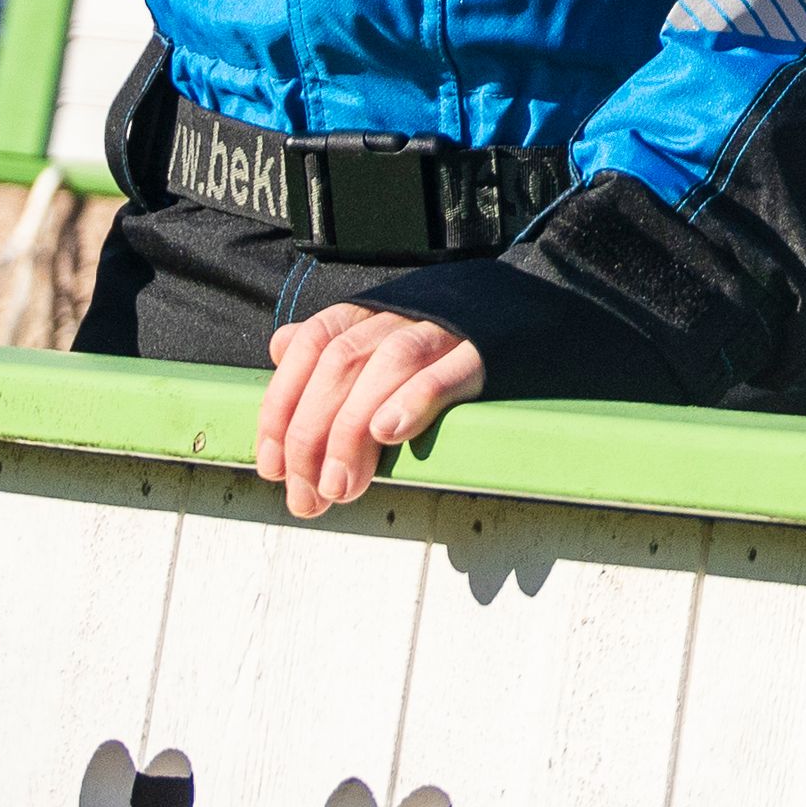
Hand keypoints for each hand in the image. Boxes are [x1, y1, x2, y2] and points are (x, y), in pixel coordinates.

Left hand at [257, 297, 490, 514]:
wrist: (531, 313)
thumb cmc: (445, 341)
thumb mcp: (382, 333)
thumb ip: (331, 346)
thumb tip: (279, 347)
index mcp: (371, 311)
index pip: (309, 346)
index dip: (282, 406)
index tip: (274, 466)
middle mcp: (402, 314)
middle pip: (341, 362)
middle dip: (312, 434)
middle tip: (311, 495)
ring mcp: (447, 328)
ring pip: (389, 364)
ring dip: (353, 430)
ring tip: (343, 486)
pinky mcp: (489, 350)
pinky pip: (448, 369)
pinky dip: (414, 399)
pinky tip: (390, 434)